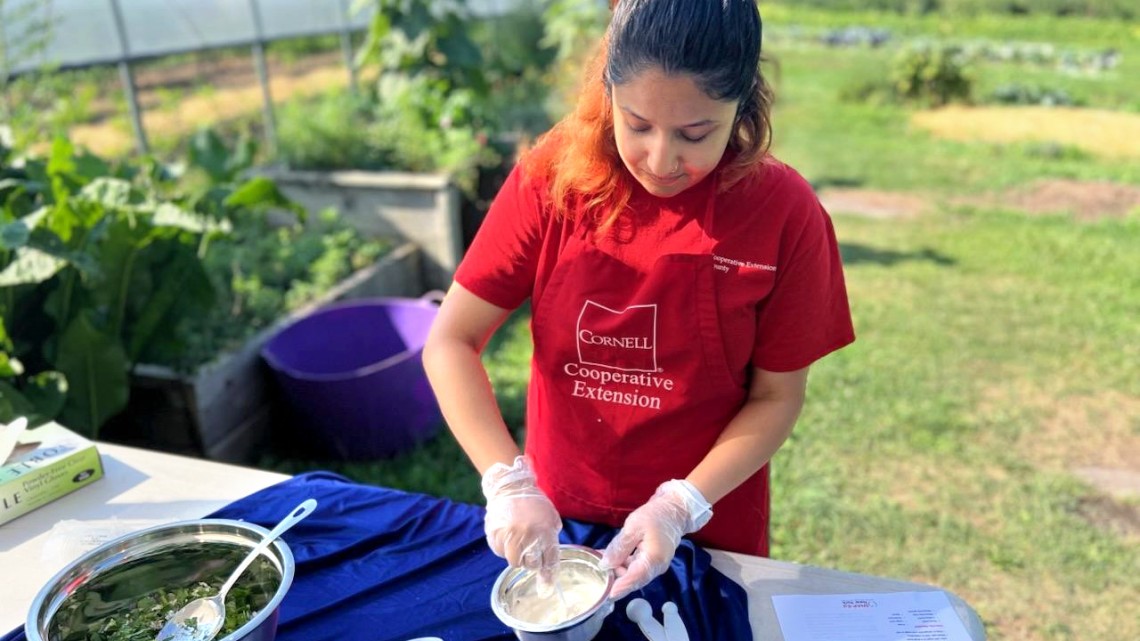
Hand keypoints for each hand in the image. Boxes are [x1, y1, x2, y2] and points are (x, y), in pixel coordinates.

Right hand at [482, 456, 561, 577]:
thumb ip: (551, 538)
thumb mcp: (551, 517)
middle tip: (531, 553)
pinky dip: (504, 548)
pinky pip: (500, 551)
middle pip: (530, 564)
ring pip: (513, 561)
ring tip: (518, 544)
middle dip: (532, 562)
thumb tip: (549, 563)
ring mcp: (509, 535)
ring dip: (517, 556)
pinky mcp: (494, 534)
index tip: (547, 585)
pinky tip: (507, 536)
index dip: (549, 573)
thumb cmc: (534, 503)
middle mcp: (527, 535)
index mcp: (545, 530)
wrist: (511, 486)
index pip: (549, 560)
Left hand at [601, 480, 711, 598]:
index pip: (634, 578)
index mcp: (653, 559)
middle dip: (615, 578)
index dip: (619, 587)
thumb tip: (605, 565)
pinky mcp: (652, 561)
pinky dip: (623, 564)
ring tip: (601, 560)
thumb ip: (619, 547)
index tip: (605, 595)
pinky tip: (610, 557)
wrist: (674, 510)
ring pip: (633, 574)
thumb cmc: (655, 515)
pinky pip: (636, 568)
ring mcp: (655, 565)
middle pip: (633, 579)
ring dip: (617, 570)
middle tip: (597, 571)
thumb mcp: (633, 527)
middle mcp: (656, 567)